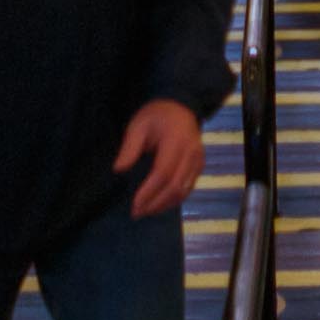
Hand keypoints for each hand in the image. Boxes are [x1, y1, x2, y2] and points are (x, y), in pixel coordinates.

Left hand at [117, 98, 205, 216]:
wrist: (181, 106)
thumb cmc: (157, 115)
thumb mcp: (139, 124)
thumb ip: (130, 147)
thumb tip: (119, 169)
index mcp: (176, 140)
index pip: (163, 172)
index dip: (149, 191)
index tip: (134, 204)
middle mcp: (191, 152)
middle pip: (175, 186)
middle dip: (155, 203)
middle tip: (137, 213)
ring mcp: (198, 160)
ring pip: (183, 191)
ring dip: (164, 205)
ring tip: (146, 211)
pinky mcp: (199, 166)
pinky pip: (188, 188)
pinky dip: (174, 199)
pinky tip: (159, 204)